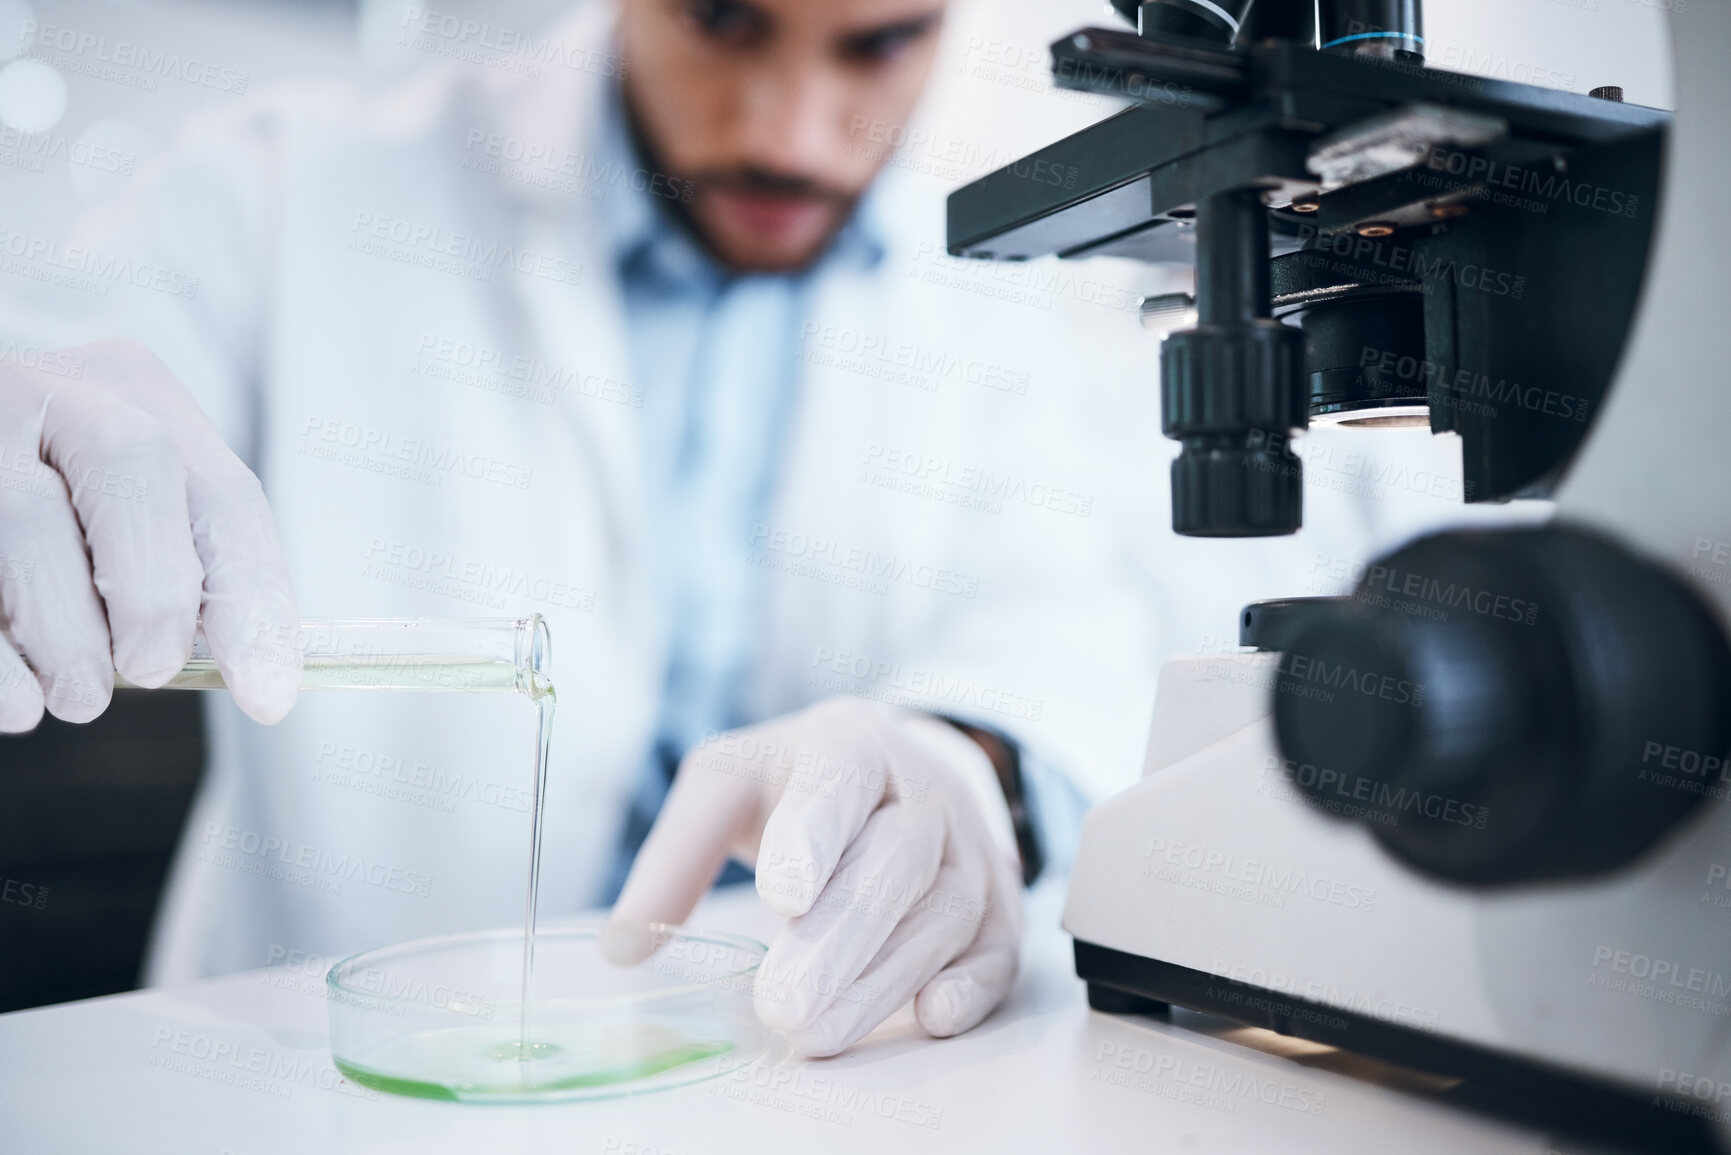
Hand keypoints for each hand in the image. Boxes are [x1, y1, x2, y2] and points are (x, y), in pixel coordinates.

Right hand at [0, 338, 298, 729]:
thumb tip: (257, 669)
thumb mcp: (123, 497)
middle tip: (150, 668)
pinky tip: (20, 701)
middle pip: (132, 464)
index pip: (223, 491)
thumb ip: (181, 556)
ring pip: (31, 519)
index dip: (253, 601)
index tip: (269, 693)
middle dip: (155, 596)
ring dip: (70, 639)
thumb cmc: (52, 500)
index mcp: (130, 389)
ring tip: (79, 692)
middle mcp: (47, 387)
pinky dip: (2, 665)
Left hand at [605, 698, 1023, 1056]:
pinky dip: (973, 985)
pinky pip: (998, 948)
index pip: (840, 779)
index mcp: (851, 745)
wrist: (907, 765)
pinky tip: (931, 1017)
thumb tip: (623, 945)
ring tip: (814, 1032)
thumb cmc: (801, 782)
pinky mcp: (997, 904)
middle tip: (780, 1003)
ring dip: (881, 980)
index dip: (814, 834)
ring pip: (943, 912)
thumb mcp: (729, 783)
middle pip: (896, 859)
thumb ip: (676, 855)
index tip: (782, 895)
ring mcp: (970, 848)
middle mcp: (924, 792)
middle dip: (839, 938)